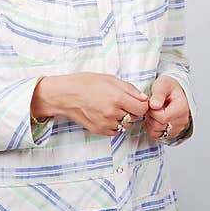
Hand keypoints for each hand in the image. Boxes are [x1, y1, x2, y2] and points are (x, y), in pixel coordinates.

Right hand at [31, 73, 148, 135]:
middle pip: (135, 117)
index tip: (137, 101)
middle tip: (121, 102)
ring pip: (125, 124)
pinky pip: (115, 131)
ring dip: (123, 118)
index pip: (142, 108)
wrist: (65, 95)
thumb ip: (130, 89)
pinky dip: (114, 124)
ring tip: (111, 107)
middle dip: (132, 110)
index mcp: (117, 98)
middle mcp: (112, 113)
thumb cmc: (86, 83)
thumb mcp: (110, 79)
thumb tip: (144, 98)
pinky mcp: (99, 130)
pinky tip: (105, 114)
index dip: (142, 104)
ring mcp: (105, 123)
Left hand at [143, 75, 189, 141]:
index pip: (162, 118)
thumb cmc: (169, 87)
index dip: (152, 111)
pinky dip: (152, 128)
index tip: (152, 103)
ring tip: (154, 112)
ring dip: (151, 123)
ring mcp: (178, 128)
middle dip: (151, 116)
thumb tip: (154, 105)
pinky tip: (154, 119)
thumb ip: (158, 94)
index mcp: (181, 108)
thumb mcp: (163, 84)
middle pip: (159, 126)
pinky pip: (158, 136)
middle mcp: (182, 120)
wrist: (173, 91)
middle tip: (152, 107)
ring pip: (157, 132)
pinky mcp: (173, 132)